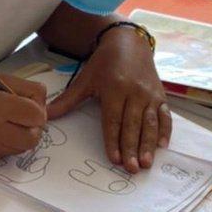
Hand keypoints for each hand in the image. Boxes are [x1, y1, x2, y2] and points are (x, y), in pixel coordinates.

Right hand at [0, 69, 46, 164]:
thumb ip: (28, 90)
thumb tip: (44, 107)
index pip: (37, 117)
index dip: (36, 109)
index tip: (26, 104)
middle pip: (33, 138)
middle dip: (32, 127)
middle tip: (20, 117)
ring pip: (21, 148)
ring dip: (20, 136)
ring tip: (4, 123)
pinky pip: (6, 155)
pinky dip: (5, 144)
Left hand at [47, 26, 171, 173]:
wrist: (128, 42)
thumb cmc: (103, 63)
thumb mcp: (84, 79)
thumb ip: (67, 100)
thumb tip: (46, 116)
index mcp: (114, 88)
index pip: (113, 120)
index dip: (113, 140)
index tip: (114, 159)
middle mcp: (134, 92)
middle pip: (132, 125)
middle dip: (132, 148)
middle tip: (132, 168)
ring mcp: (150, 94)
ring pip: (150, 123)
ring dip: (149, 144)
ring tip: (147, 163)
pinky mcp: (161, 95)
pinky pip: (165, 115)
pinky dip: (166, 131)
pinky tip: (163, 147)